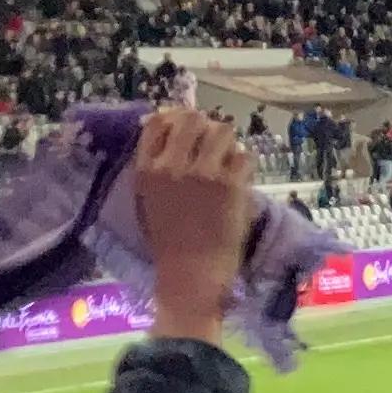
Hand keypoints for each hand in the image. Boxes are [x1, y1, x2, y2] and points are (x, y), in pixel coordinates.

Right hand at [132, 107, 254, 345]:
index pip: (158, 121)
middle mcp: (171, 165)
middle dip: (208, 127)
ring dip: (230, 144)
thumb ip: (159, 166)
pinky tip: (239, 183)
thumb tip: (176, 130)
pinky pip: (245, 156)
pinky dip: (245, 167)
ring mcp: (202, 172)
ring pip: (224, 130)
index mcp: (146, 170)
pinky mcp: (230, 184)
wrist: (191, 274)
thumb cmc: (170, 241)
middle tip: (214, 147)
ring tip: (228, 165)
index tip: (189, 131)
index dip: (177, 119)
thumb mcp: (150, 199)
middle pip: (194, 118)